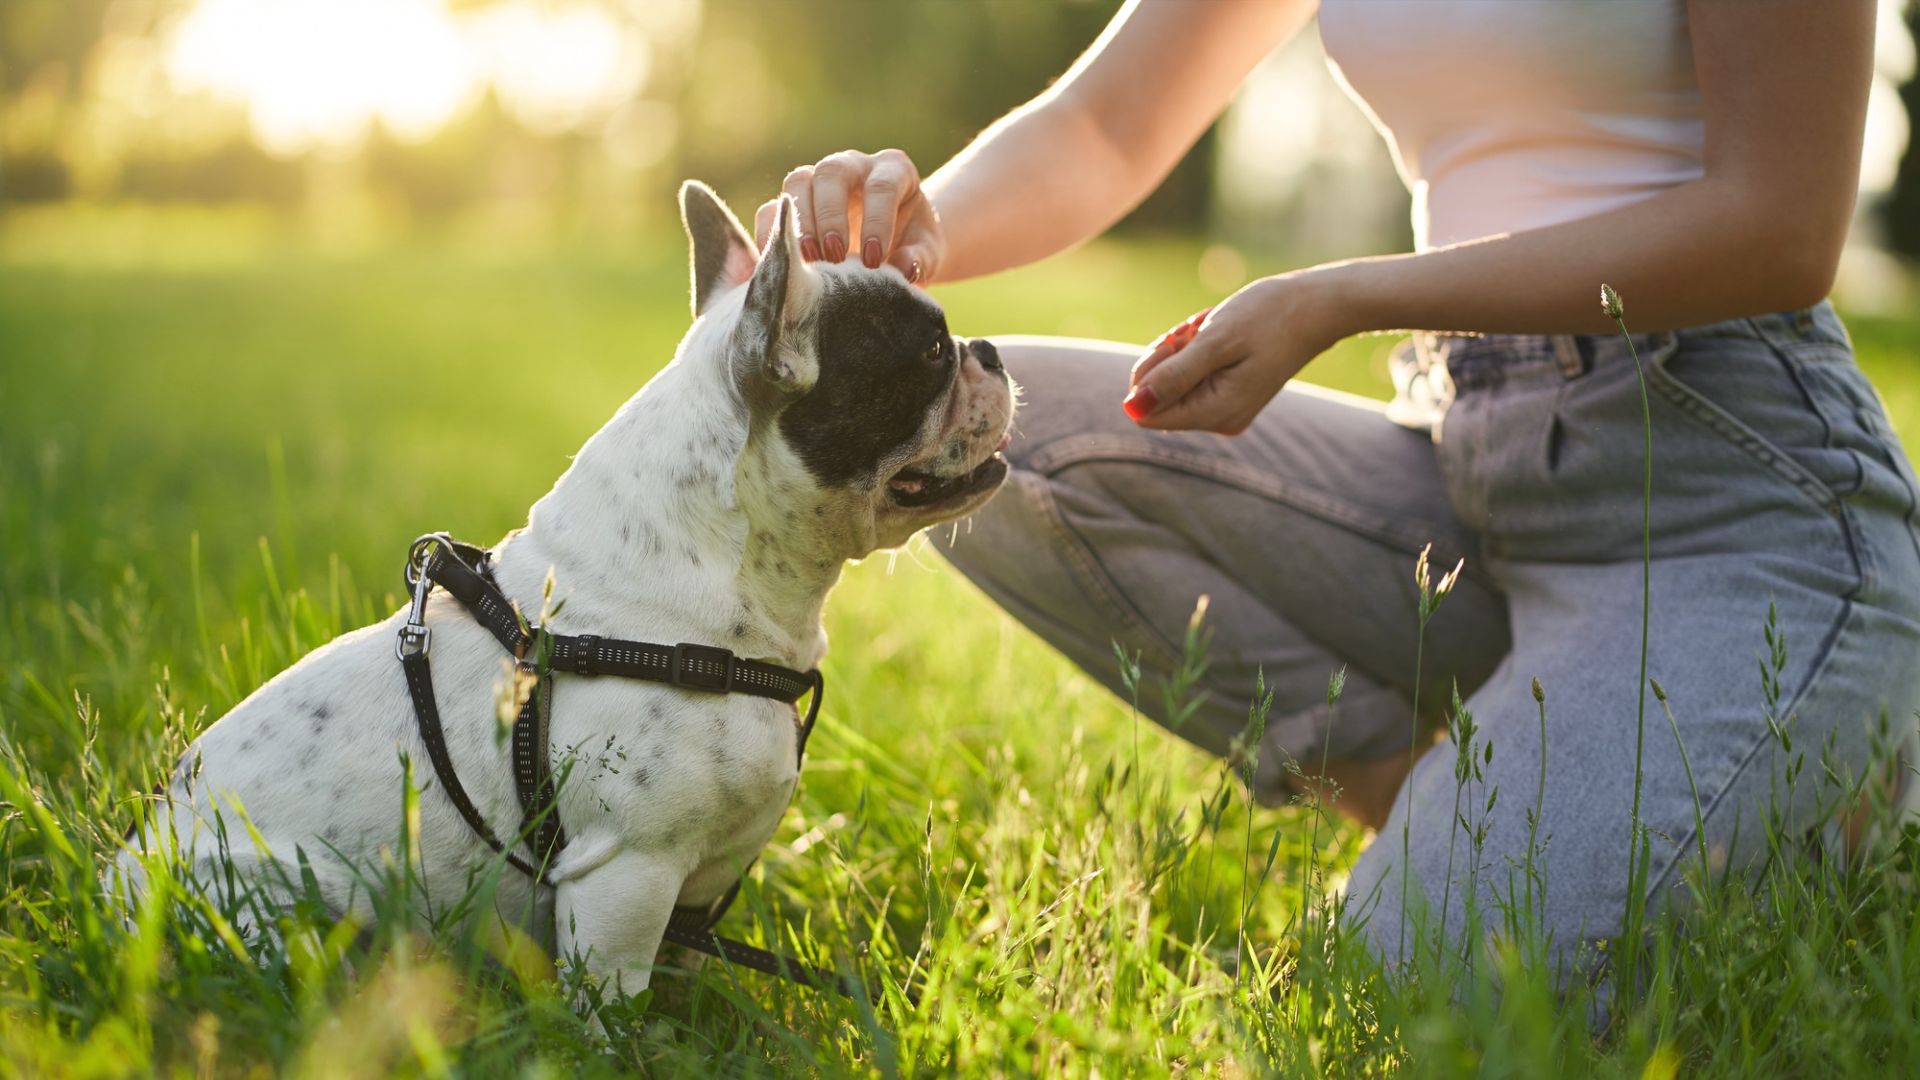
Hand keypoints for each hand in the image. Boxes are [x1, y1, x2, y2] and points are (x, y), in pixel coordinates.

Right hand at [756, 149, 945, 283]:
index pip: (882, 186)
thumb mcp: (926, 253)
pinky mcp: (794, 203)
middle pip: (833, 173)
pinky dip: (771, 234)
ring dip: (799, 223)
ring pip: (798, 182)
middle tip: (835, 257)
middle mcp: (854, 166)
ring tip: (808, 260)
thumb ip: (920, 258)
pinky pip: (772, 209)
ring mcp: (819, 180)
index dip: (876, 221)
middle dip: (830, 216)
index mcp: (893, 170)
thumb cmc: (912, 245)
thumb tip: (905, 268)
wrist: (893, 248)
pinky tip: (780, 264)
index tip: (873, 261)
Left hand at [1123, 272, 1346, 434]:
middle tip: (1198, 331)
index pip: (1146, 412)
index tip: (1177, 343)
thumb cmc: (1268, 317)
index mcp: (1216, 413)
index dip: (1149, 374)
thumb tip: (1131, 407)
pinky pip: (1193, 374)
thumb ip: (1172, 376)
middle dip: (1168, 357)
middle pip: (1159, 397)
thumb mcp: (1214, 341)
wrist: (1316, 306)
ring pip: (1174, 381)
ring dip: (1182, 348)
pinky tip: (1217, 331)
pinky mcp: (1231, 394)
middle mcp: (1220, 420)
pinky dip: (1196, 349)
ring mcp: (1226, 408)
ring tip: (1211, 328)